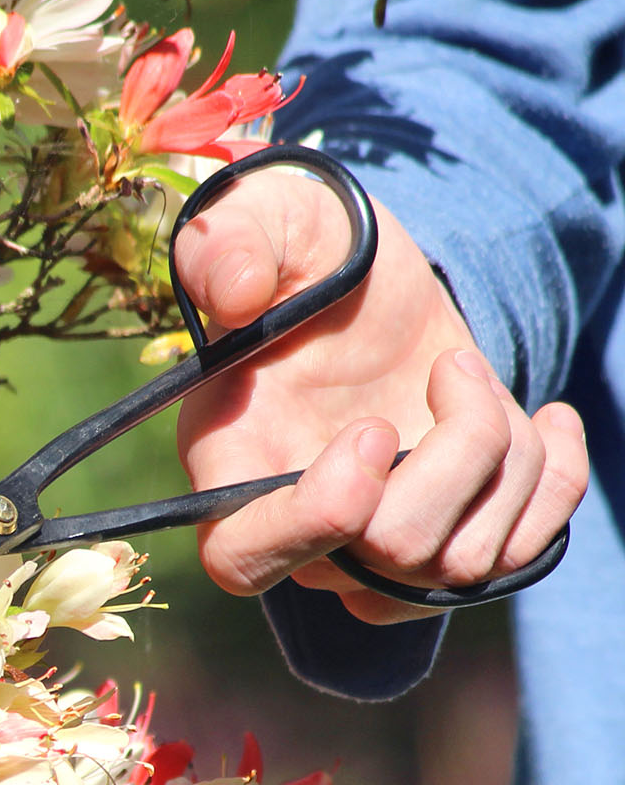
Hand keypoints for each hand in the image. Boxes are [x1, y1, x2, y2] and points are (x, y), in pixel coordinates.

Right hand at [171, 167, 588, 622]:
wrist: (365, 279)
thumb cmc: (302, 251)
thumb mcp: (264, 220)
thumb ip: (228, 244)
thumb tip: (234, 292)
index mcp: (231, 463)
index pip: (242, 561)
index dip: (317, 520)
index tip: (375, 429)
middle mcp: (298, 527)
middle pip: (387, 560)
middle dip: (453, 457)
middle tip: (448, 367)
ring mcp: (376, 546)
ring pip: (463, 564)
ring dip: (504, 456)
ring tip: (468, 373)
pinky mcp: (450, 539)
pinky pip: (521, 554)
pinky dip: (556, 480)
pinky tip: (544, 418)